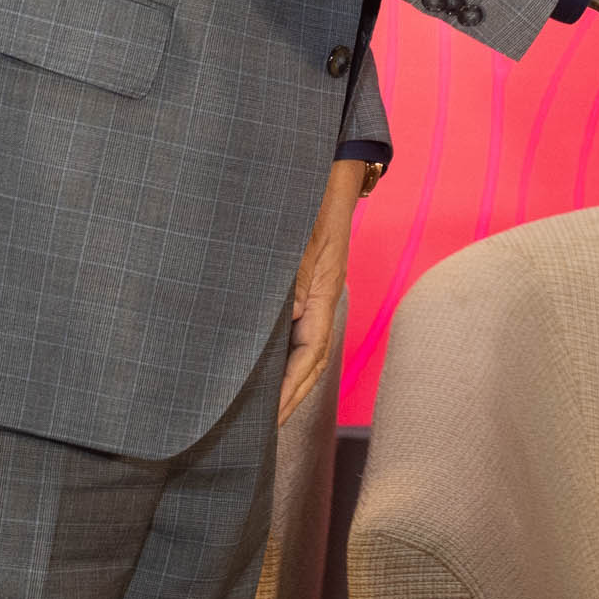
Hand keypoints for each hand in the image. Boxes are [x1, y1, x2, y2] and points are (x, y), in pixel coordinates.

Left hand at [279, 157, 368, 418]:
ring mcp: (316, 293)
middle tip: (266, 428)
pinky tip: (270, 364)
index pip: (310, 355)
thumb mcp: (300, 237)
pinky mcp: (308, 285)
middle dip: (292, 396)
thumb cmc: (311, 199)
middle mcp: (322, 299)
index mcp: (323, 293)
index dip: (290, 389)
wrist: (333, 170)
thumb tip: (291, 318)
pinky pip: (300, 331)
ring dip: (291, 380)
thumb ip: (294, 277)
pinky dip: (288, 356)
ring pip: (307, 349)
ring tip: (268, 409)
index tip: (271, 417)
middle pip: (312, 361)